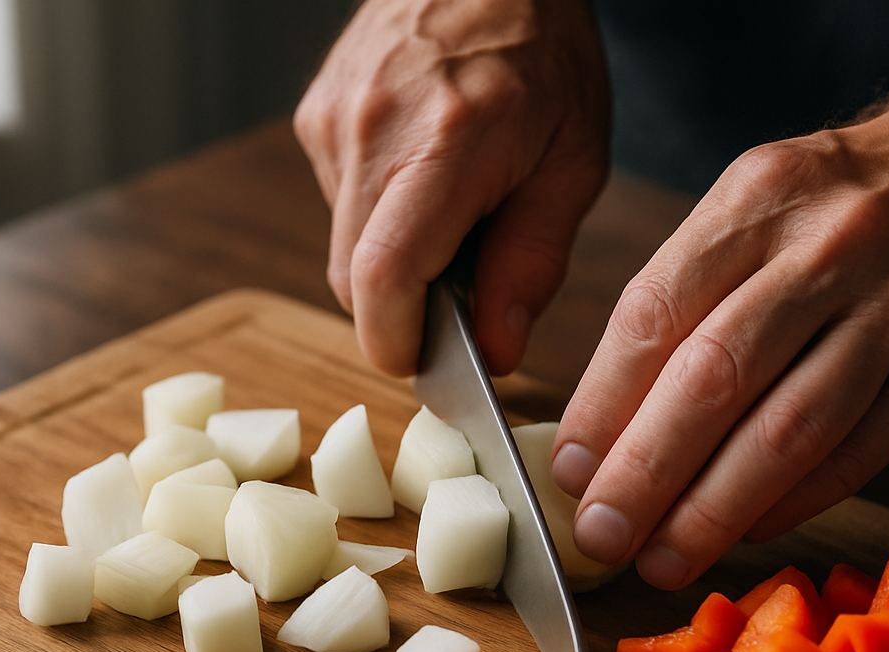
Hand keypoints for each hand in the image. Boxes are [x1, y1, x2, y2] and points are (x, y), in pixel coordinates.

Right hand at [293, 0, 609, 375]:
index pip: (383, 278)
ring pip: (343, 250)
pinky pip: (338, 207)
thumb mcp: (573, 163)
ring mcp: (333, 121)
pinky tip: (418, 179)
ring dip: (391, 262)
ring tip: (446, 213)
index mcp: (444, 145)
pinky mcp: (316, 116)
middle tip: (455, 290)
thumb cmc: (543, 52)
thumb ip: (533, 263)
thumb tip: (496, 349)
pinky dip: (377, 220)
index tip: (422, 363)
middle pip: (354, 282)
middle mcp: (370, 131)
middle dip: (400, 311)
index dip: (395, 342)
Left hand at [552, 58, 888, 588]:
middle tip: (602, 535)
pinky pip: (859, 453)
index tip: (569, 472)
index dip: (602, 405)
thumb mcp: (743, 214)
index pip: (656, 314)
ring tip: (662, 560)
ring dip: (715, 509)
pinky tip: (743, 531)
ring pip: (792, 430)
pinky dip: (793, 503)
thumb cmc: (825, 208)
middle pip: (717, 378)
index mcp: (757, 200)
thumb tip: (599, 432)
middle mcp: (830, 248)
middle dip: (646, 472)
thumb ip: (676, 305)